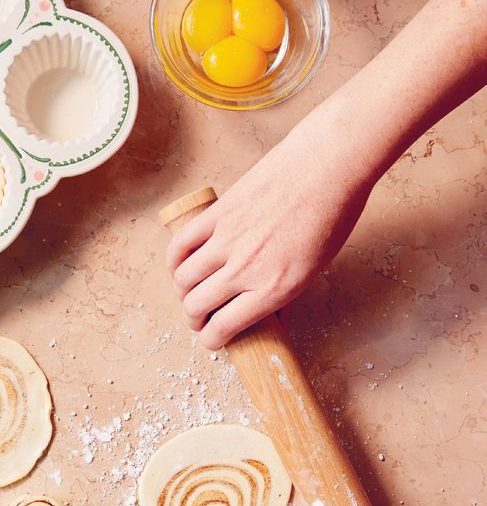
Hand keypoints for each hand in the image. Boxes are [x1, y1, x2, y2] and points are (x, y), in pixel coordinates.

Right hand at [165, 116, 373, 349]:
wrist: (328, 165)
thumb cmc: (331, 216)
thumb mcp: (313, 270)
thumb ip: (280, 293)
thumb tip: (261, 310)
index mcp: (273, 290)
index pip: (223, 328)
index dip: (211, 340)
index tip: (211, 338)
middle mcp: (245, 269)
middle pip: (195, 307)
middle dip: (193, 319)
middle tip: (198, 317)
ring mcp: (227, 240)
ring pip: (183, 279)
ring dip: (182, 291)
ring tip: (190, 291)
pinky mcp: (217, 214)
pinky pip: (181, 245)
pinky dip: (175, 260)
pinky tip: (180, 264)